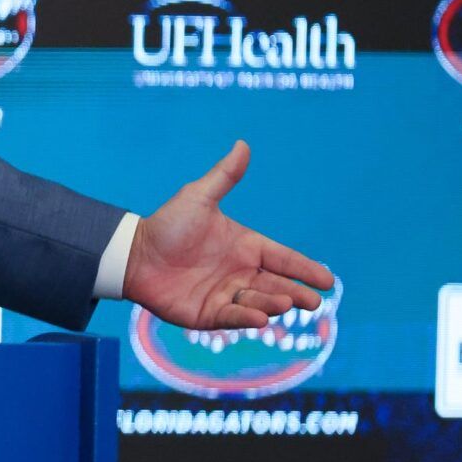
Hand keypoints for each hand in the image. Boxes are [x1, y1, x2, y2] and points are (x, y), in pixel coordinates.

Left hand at [123, 140, 333, 331]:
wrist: (133, 253)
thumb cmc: (167, 226)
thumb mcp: (198, 198)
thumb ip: (224, 177)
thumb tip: (243, 144)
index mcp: (246, 247)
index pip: (283, 258)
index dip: (305, 269)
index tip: (328, 280)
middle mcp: (241, 273)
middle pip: (277, 284)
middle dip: (296, 293)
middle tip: (312, 300)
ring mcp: (226, 294)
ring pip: (258, 301)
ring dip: (273, 303)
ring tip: (285, 303)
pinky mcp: (208, 314)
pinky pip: (232, 316)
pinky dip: (247, 317)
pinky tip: (259, 318)